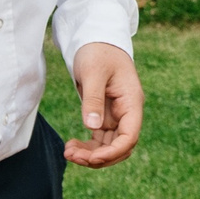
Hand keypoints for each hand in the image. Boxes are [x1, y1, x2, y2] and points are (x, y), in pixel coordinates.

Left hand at [67, 42, 143, 166]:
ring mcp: (116, 116)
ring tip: (68, 152)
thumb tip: (92, 127)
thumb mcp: (93, 72)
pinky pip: (100, 139)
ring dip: (90, 154)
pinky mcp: (105, 116)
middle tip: (71, 156)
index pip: (129, 136)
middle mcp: (127, 112)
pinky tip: (71, 146)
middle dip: (98, 157)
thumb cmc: (98, 51)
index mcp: (131, 102)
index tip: (92, 158)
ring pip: (108, 146)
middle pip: (120, 146)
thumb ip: (93, 99)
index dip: (113, 152)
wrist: (96, 40)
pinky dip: (87, 146)